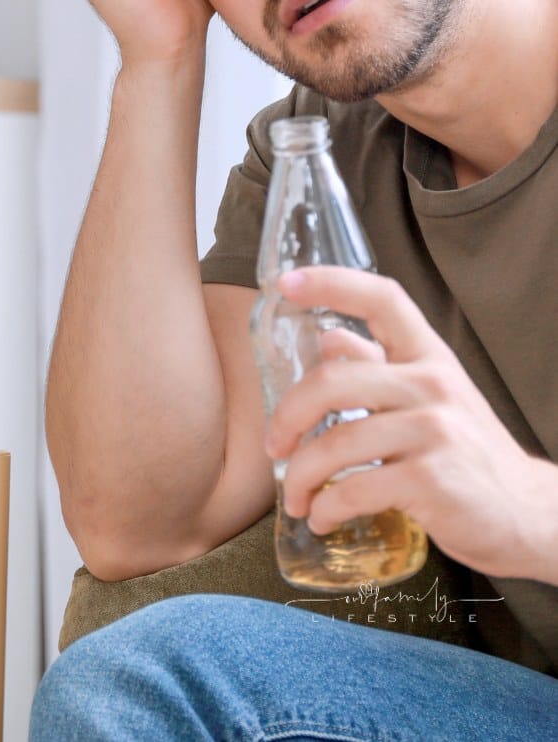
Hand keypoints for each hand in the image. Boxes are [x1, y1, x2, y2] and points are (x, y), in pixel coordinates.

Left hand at [264, 266, 557, 582]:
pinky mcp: (433, 481)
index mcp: (428, 356)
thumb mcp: (428, 399)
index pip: (381, 299)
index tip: (284, 284)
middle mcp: (432, 384)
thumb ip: (378, 368)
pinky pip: (355, 489)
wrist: (526, 513)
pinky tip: (322, 518)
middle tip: (274, 446)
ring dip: (300, 477)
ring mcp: (435, 431)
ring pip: (336, 444)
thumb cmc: (465, 453)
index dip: (330, 283)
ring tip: (294, 498)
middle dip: (287, 417)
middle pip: (332, 382)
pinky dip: (327, 508)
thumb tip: (327, 339)